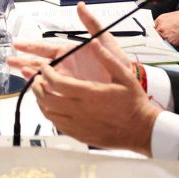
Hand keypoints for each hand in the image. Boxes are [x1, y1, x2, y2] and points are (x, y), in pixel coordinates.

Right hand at [10, 3, 139, 85]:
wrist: (127, 85)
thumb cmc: (116, 62)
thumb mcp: (105, 40)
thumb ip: (92, 23)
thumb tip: (80, 5)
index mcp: (70, 52)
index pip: (46, 47)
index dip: (32, 46)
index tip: (17, 44)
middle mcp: (65, 66)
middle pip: (40, 63)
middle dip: (24, 61)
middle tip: (9, 61)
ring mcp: (66, 80)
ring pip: (43, 77)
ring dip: (30, 75)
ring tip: (18, 73)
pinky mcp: (70, 92)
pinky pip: (52, 90)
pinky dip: (41, 89)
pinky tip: (33, 88)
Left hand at [32, 63, 157, 152]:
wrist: (141, 129)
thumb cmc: (134, 103)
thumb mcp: (124, 75)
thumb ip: (106, 58)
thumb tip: (94, 42)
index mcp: (89, 94)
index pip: (56, 82)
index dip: (45, 73)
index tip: (44, 67)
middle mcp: (80, 110)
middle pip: (47, 98)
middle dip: (37, 85)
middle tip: (37, 78)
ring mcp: (78, 125)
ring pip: (48, 113)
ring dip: (40, 100)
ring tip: (41, 91)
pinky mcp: (79, 135)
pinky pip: (56, 124)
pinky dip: (49, 114)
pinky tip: (51, 107)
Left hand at [154, 9, 178, 45]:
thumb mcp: (171, 15)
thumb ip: (164, 21)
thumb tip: (161, 25)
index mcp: (160, 20)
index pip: (154, 27)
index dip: (158, 29)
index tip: (158, 32)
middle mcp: (161, 29)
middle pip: (157, 35)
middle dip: (161, 35)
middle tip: (169, 33)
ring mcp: (166, 36)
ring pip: (163, 40)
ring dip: (168, 39)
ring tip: (176, 34)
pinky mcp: (173, 42)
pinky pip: (171, 44)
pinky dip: (174, 42)